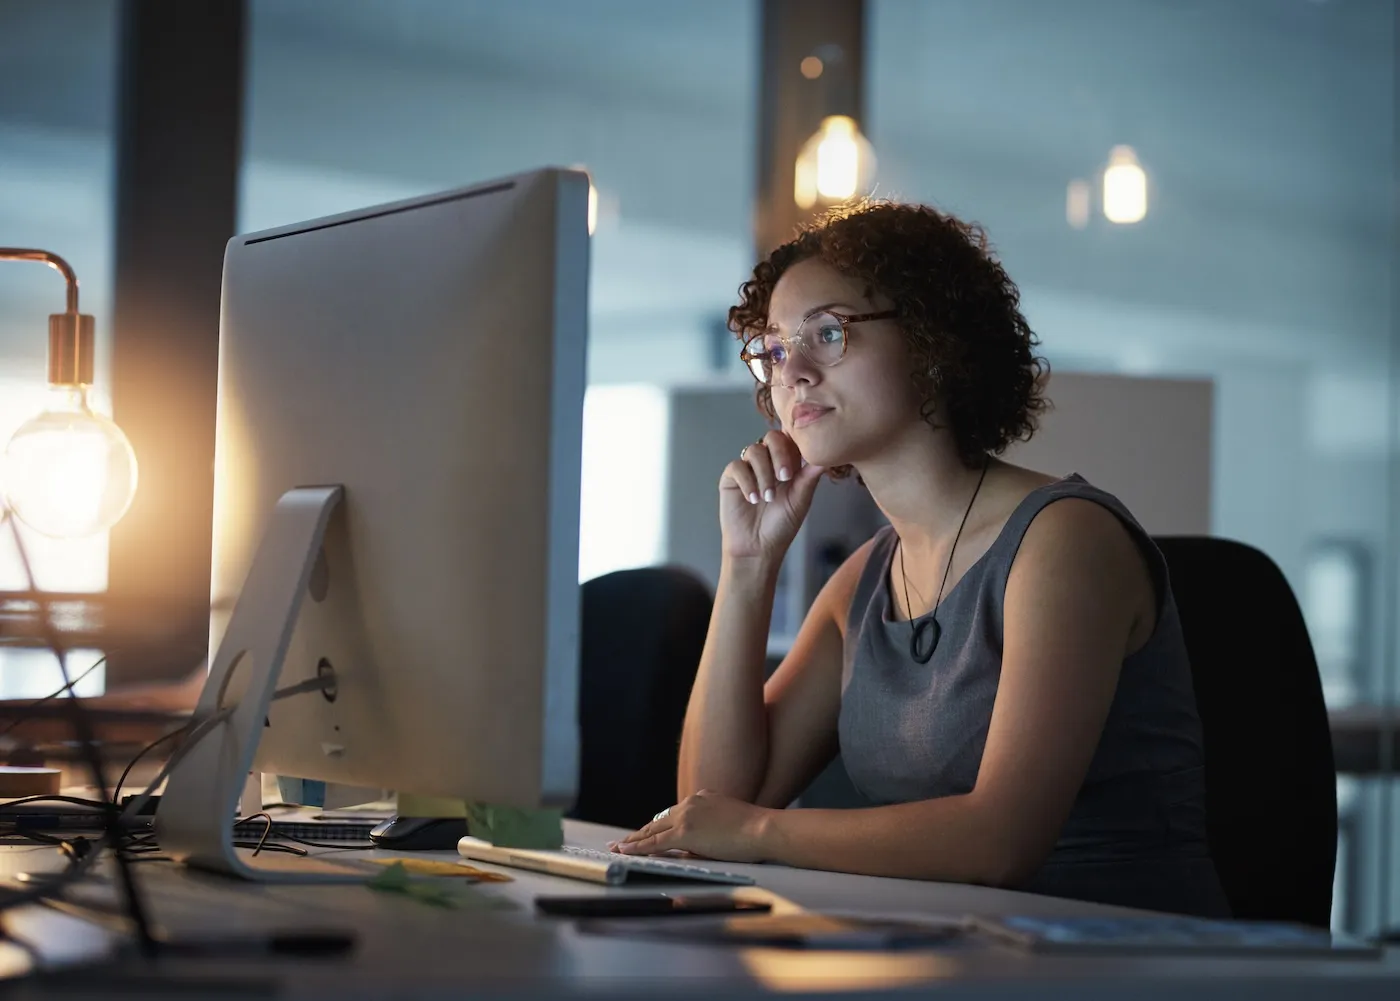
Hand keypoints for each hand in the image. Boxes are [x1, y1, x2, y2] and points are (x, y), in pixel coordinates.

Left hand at [607, 790, 773, 862]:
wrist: (763, 829)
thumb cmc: (754, 831)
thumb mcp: (727, 824)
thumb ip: (706, 831)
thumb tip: (691, 849)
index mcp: (702, 799)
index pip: (673, 814)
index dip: (657, 825)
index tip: (646, 831)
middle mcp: (691, 803)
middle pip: (658, 820)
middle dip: (640, 832)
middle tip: (623, 840)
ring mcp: (686, 816)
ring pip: (653, 830)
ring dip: (634, 840)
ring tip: (619, 847)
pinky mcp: (685, 832)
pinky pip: (655, 842)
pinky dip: (638, 847)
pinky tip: (626, 850)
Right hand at [719, 430, 823, 562]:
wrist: (758, 547)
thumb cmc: (781, 525)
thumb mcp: (801, 499)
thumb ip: (810, 475)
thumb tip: (826, 456)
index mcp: (787, 463)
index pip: (791, 439)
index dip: (795, 442)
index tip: (800, 460)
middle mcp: (768, 461)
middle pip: (772, 437)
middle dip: (780, 455)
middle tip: (785, 477)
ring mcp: (749, 468)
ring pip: (754, 451)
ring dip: (764, 473)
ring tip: (768, 498)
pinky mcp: (731, 478)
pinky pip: (737, 467)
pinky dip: (747, 482)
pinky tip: (753, 499)